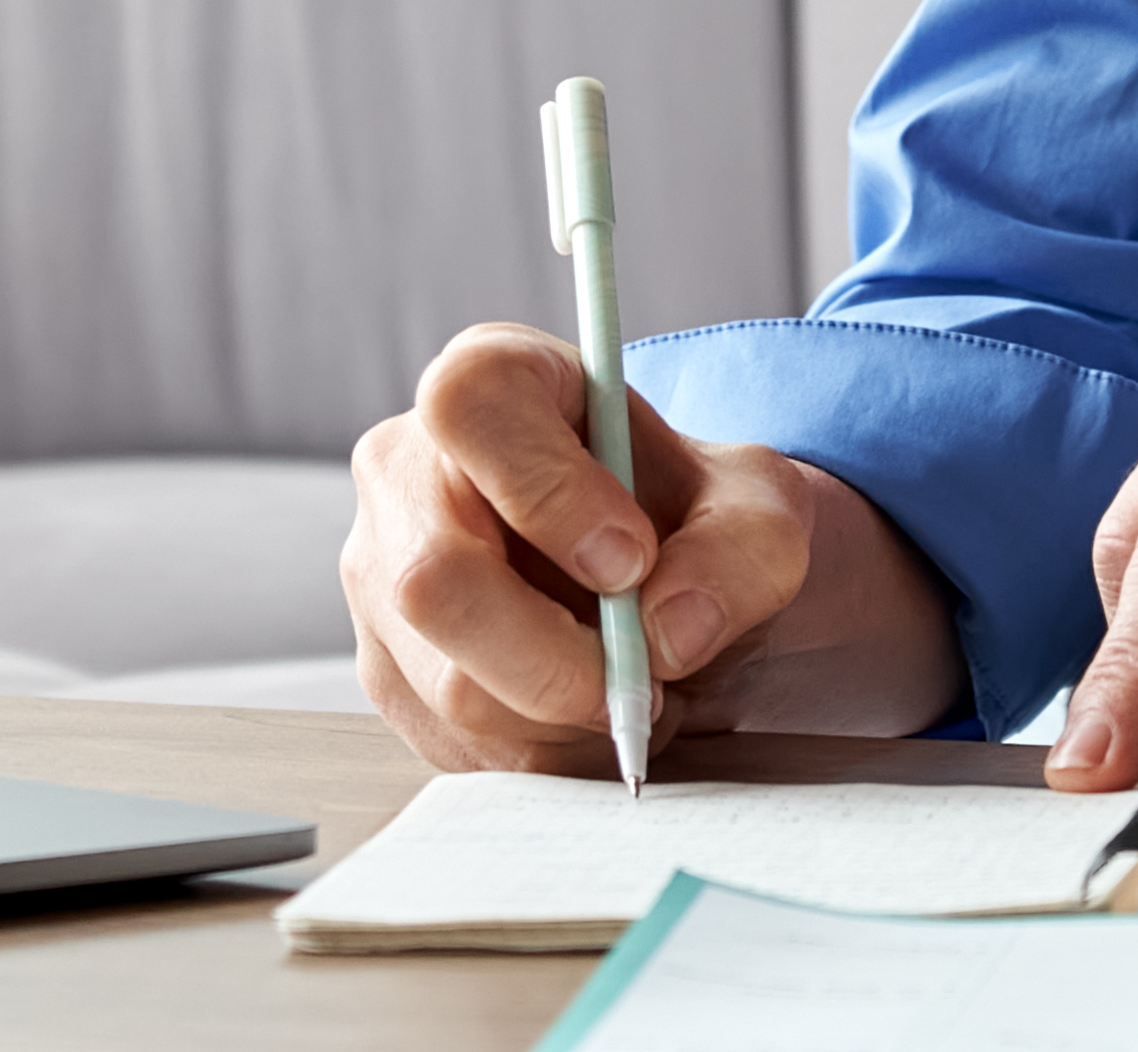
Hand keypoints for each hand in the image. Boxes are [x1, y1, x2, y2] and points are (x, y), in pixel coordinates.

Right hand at [344, 322, 965, 771]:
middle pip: (434, 579)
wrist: (671, 585)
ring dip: (569, 720)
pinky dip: (550, 754)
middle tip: (649, 680)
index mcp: (490, 382)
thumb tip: (670, 629)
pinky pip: (459, 746)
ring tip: (638, 690)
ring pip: (451, 684)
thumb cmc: (694, 518)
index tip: (632, 557)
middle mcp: (406, 471)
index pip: (471, 409)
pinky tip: (593, 717)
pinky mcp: (390, 674)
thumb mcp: (758, 511)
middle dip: (559, 660)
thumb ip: (739, 552)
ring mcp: (379, 579)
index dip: (548, 490)